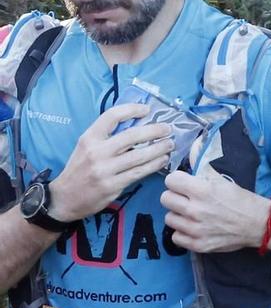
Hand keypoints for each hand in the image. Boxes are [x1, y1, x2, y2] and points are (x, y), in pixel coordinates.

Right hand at [47, 107, 180, 221]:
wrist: (64, 198)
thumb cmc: (79, 169)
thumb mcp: (86, 148)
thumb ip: (106, 137)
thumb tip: (137, 123)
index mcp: (88, 138)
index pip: (111, 116)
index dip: (131, 109)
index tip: (146, 109)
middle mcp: (96, 152)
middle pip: (132, 136)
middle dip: (155, 130)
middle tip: (168, 129)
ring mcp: (104, 170)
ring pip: (140, 156)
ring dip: (159, 148)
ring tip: (170, 144)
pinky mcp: (112, 185)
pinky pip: (139, 172)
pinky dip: (154, 165)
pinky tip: (162, 160)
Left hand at [160, 169, 270, 253]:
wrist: (258, 224)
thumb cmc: (241, 200)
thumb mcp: (223, 181)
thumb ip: (203, 172)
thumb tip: (191, 154)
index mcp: (203, 190)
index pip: (171, 180)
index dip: (177, 181)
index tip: (183, 184)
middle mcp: (196, 210)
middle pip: (165, 199)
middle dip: (175, 196)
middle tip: (186, 199)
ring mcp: (196, 229)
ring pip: (169, 218)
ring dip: (179, 215)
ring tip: (191, 215)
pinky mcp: (198, 244)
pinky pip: (176, 236)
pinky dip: (183, 232)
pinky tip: (194, 228)